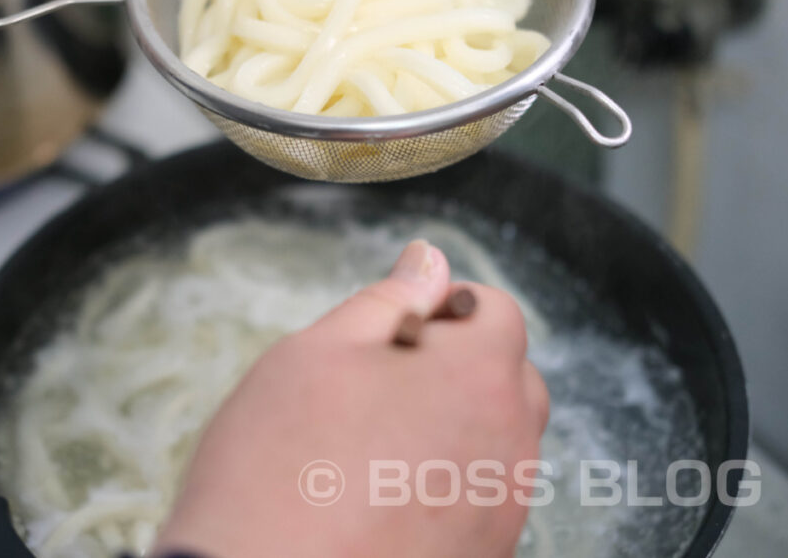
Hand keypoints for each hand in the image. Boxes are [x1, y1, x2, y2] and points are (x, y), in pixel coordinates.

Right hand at [154, 240, 549, 557]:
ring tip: (374, 444)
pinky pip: (484, 495)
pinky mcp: (484, 556)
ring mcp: (502, 510)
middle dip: (460, 363)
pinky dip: (449, 479)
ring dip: (454, 422)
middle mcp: (510, 445)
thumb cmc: (277, 462)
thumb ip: (389, 297)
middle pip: (509, 376)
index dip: (445, 308)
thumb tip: (430, 259)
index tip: (394, 334)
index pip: (499, 312)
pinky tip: (384, 492)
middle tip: (380, 385)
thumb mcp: (320, 351)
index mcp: (478, 376)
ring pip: (499, 438)